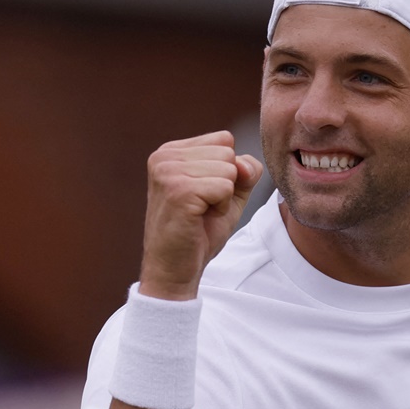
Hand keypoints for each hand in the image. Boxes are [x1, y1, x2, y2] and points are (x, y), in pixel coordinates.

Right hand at [138, 131, 262, 299]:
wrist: (175, 268)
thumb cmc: (199, 231)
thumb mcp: (229, 193)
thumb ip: (244, 170)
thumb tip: (242, 164)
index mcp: (172, 151)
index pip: (224, 139)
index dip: (228, 171)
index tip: (205, 194)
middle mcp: (165, 156)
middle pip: (228, 153)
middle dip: (226, 184)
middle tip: (203, 207)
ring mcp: (168, 171)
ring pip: (229, 169)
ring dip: (224, 198)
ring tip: (200, 213)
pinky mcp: (178, 190)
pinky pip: (225, 188)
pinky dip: (221, 208)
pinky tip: (200, 219)